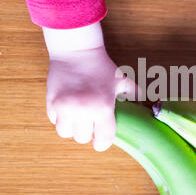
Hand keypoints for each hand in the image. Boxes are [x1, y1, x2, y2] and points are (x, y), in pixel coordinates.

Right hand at [43, 23, 137, 150]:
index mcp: (103, 108)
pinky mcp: (51, 103)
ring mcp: (65, 108)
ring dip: (72, 128)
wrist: (77, 51)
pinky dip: (60, 118)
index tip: (101, 142)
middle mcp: (83, 111)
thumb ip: (134, 95)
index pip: (103, 139)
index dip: (102, 144)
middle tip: (90, 124)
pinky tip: (66, 109)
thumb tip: (144, 105)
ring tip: (77, 118)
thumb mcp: (121, 80)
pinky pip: (54, 120)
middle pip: (83, 138)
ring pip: (66, 132)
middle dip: (87, 133)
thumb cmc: (101, 66)